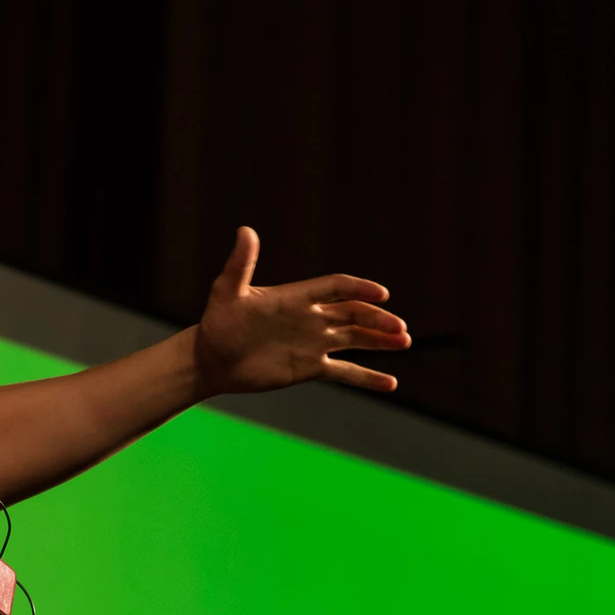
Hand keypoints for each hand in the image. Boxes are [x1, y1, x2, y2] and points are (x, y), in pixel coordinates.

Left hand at [193, 226, 410, 394]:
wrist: (210, 359)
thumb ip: (241, 264)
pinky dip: (367, 377)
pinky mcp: (309, 367)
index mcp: (296, 297)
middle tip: (399, 329)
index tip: (381, 294)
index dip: (358, 289)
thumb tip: (246, 230)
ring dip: (379, 340)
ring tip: (403, 341)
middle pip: (353, 314)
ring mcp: (312, 343)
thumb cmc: (218, 323)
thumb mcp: (228, 292)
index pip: (336, 287)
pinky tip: (390, 384)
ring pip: (355, 339)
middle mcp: (310, 318)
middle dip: (377, 320)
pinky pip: (344, 372)